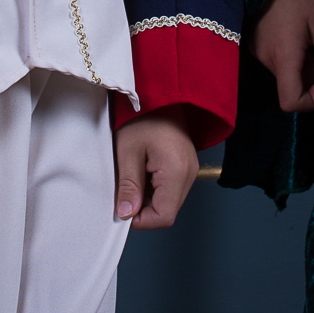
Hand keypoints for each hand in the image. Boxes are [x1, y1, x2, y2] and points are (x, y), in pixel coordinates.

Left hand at [114, 109, 198, 229]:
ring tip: (132, 175)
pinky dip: (154, 188)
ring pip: (169, 201)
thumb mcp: (127, 151)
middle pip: (167, 211)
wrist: (160, 92)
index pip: (164, 216)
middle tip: (123, 189)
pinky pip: (171, 189)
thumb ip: (128, 186)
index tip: (123, 208)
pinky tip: (141, 171)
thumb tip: (126, 215)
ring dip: (148, 198)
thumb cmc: (141, 116)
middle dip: (143, 209)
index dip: (141, 220)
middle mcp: (189, 173)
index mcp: (176, 171)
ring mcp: (190, 170)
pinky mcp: (186, 166)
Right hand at [253, 0, 313, 113]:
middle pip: (290, 85)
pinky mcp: (252, 41)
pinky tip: (292, 27)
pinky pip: (274, 58)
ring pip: (283, 71)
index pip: (290, 102)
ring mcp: (256, 50)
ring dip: (299, 60)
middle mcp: (265, 58)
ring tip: (304, 31)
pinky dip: (287, 52)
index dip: (309, 101)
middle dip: (309, 72)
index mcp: (284, 56)